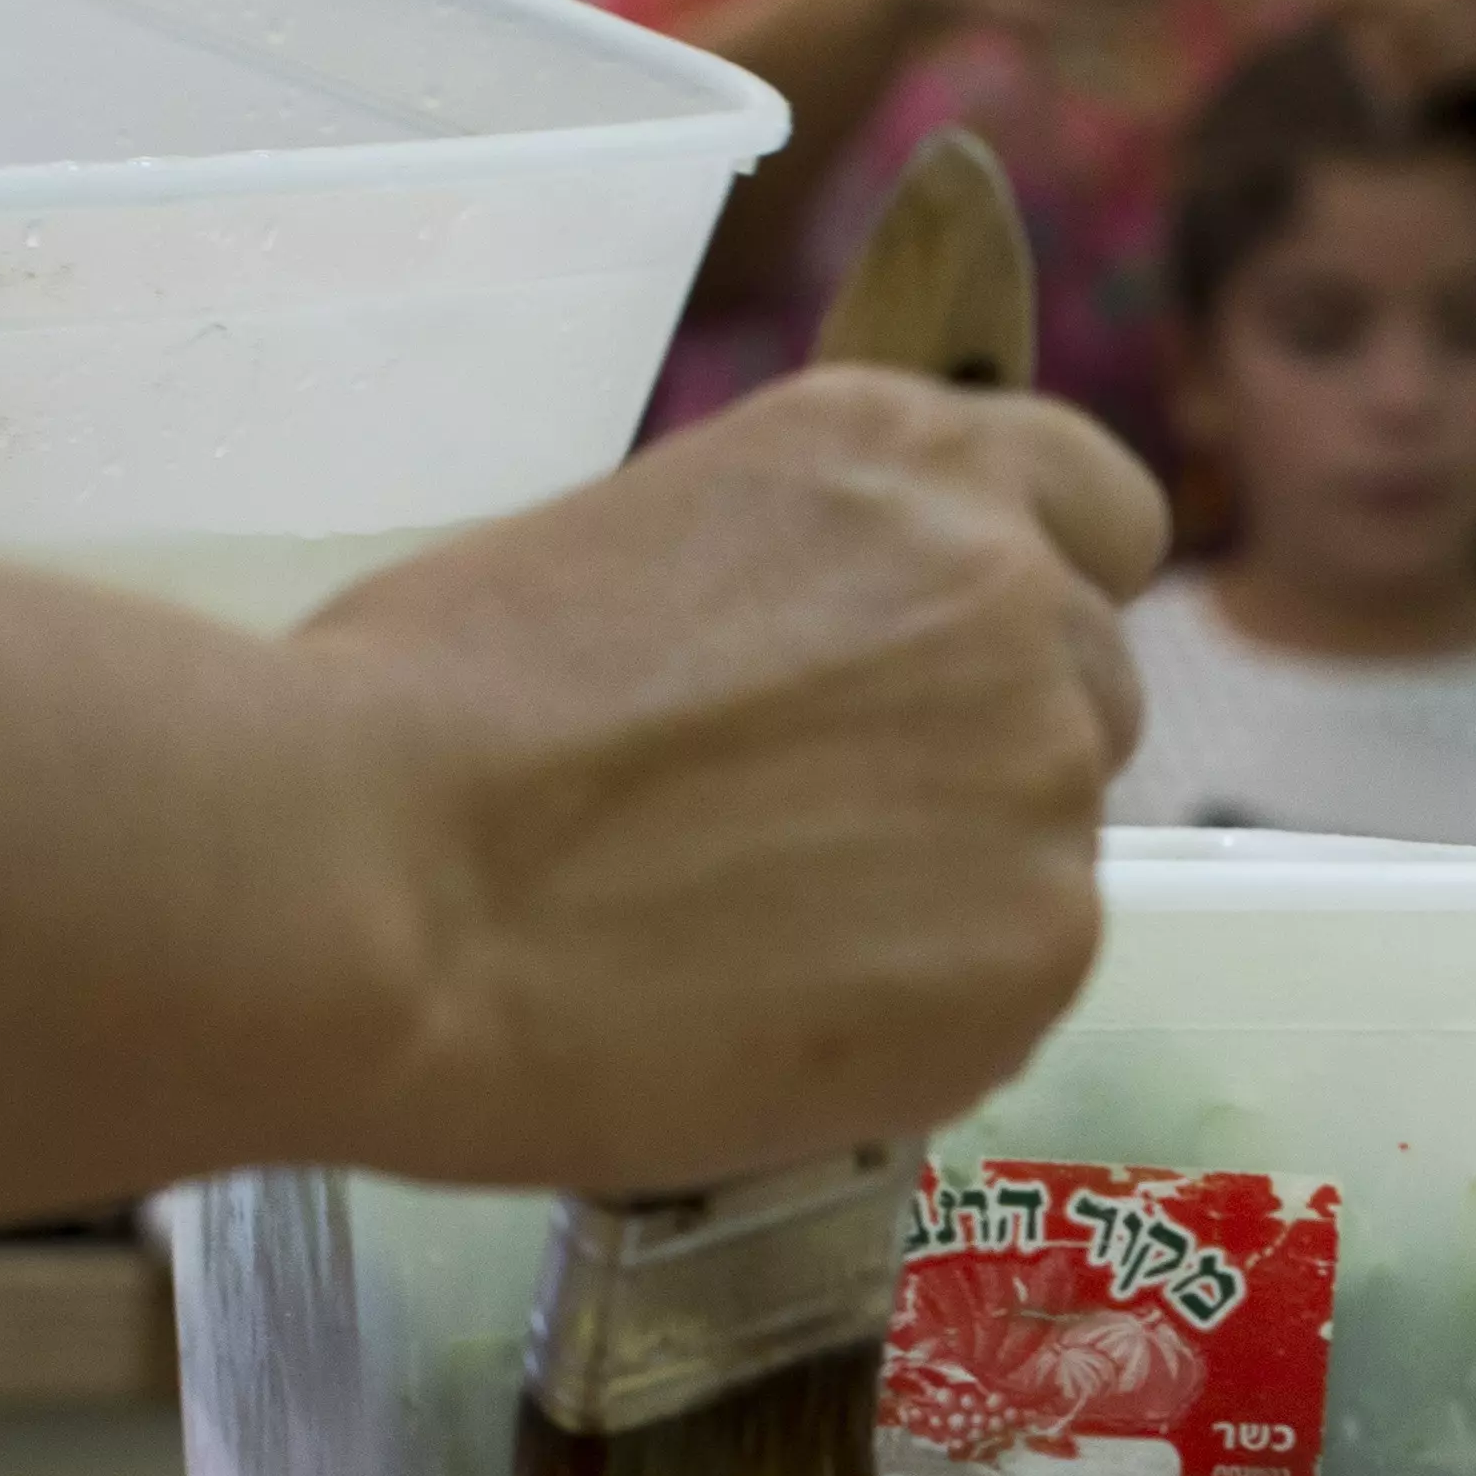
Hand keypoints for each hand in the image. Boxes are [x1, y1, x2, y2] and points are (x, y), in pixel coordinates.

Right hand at [307, 369, 1167, 1192]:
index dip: (1037, 599)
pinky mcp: (1037, 952)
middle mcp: (1011, 593)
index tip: (958, 675)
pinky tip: (766, 1020)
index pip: (1100, 513)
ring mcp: (1043, 777)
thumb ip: (800, 591)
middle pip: (1088, 693)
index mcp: (904, 456)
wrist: (376, 885)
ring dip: (947, 898)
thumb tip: (830, 677)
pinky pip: (1011, 991)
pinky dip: (923, 1019)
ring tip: (751, 942)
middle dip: (985, 763)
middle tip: (814, 841)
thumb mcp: (638, 547)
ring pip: (1050, 856)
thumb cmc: (426, 716)